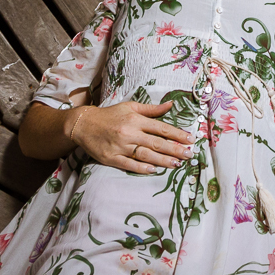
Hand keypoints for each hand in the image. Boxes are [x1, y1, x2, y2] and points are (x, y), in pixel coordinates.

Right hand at [68, 101, 193, 173]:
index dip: (177, 134)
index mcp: (136, 119)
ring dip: (162, 160)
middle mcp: (129, 133)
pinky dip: (141, 167)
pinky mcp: (110, 158)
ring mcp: (120, 146)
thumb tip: (171, 104)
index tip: (190, 140)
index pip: (161, 128)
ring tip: (176, 164)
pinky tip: (153, 170)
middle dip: (174, 149)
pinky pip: (128, 164)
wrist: (83, 124)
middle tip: (189, 155)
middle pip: (156, 143)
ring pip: (145, 155)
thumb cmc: (110, 115)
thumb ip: (152, 109)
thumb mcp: (130, 106)